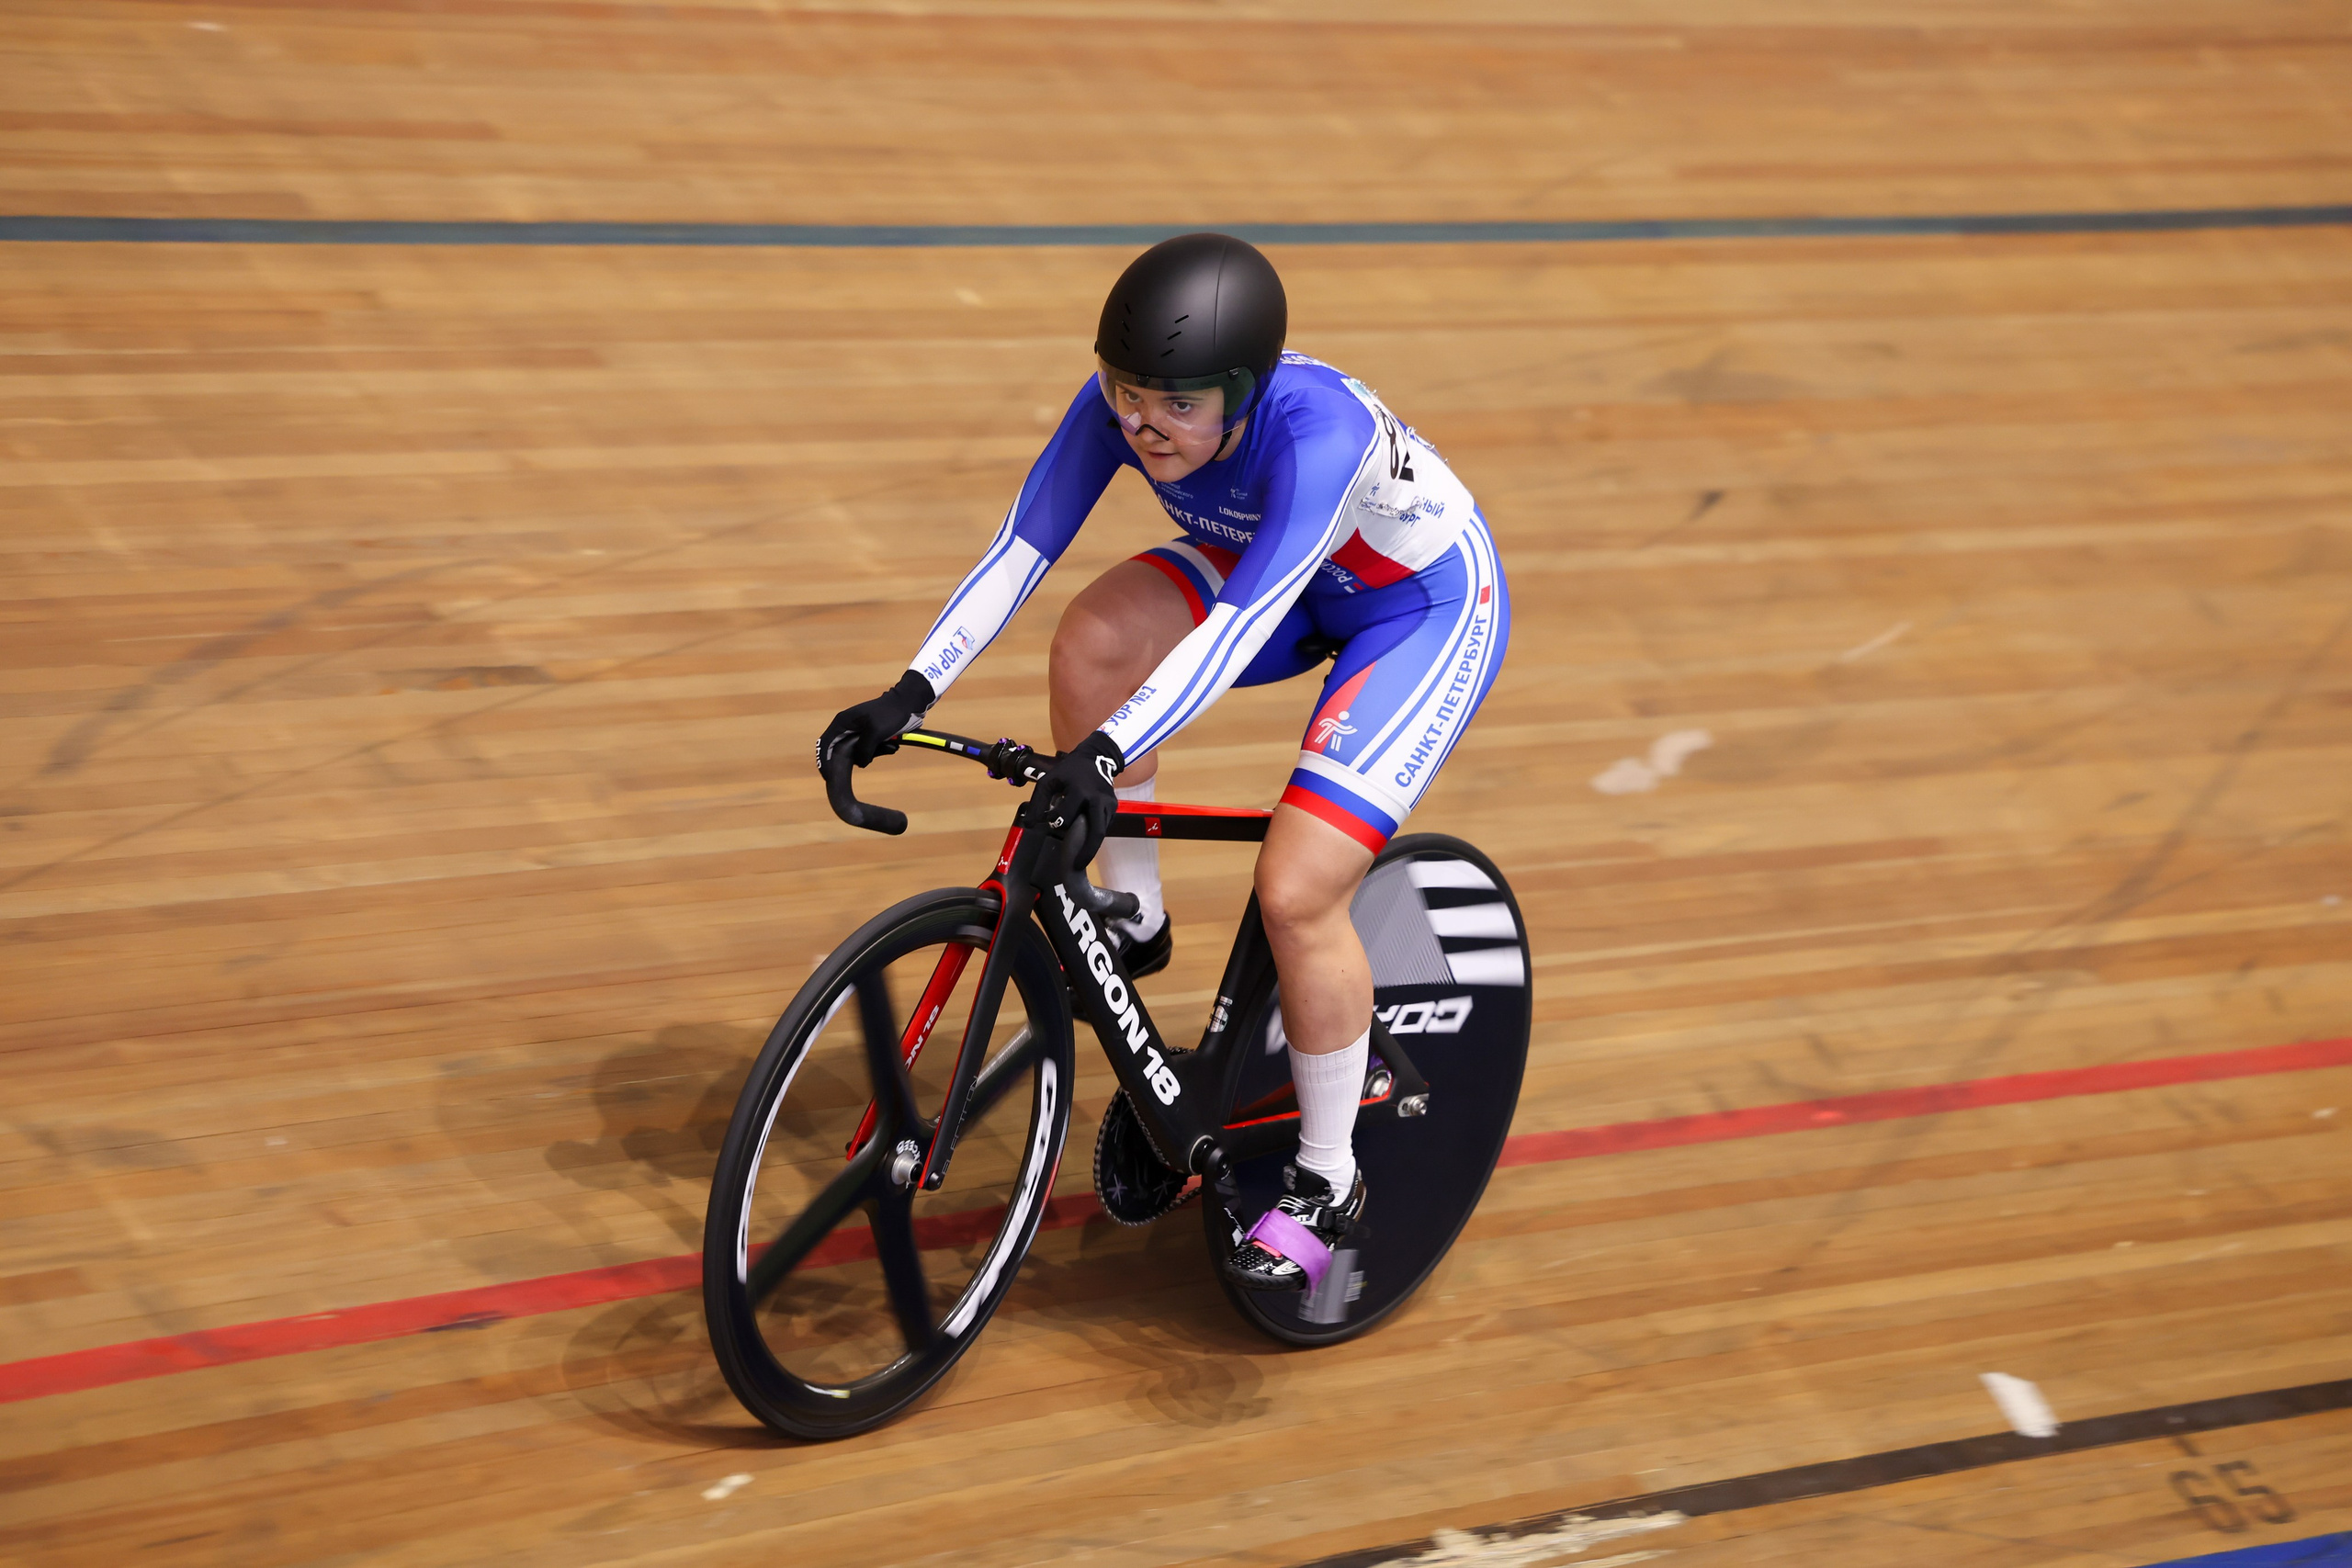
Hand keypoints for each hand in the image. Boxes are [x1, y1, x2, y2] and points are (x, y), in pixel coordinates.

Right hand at [816, 670, 933, 774]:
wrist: (907, 704)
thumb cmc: (890, 714)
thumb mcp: (875, 732)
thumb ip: (864, 749)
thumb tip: (859, 764)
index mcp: (842, 722)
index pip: (825, 743)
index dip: (824, 760)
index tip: (828, 776)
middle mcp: (846, 727)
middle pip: (839, 750)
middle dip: (851, 759)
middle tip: (863, 766)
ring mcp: (857, 732)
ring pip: (856, 752)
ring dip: (870, 755)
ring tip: (888, 747)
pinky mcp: (869, 736)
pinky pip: (868, 750)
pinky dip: (878, 752)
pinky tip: (892, 747)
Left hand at [1032, 731, 1125, 870]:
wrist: (1098, 757)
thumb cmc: (1069, 771)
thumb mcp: (1050, 780)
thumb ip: (1039, 802)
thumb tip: (1030, 825)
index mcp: (1080, 791)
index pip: (1066, 817)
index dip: (1055, 821)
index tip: (1050, 820)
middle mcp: (1098, 799)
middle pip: (1096, 832)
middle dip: (1087, 852)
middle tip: (1076, 866)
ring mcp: (1109, 805)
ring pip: (1101, 832)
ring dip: (1091, 846)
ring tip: (1080, 859)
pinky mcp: (1114, 808)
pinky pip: (1104, 826)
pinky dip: (1094, 836)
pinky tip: (1086, 842)